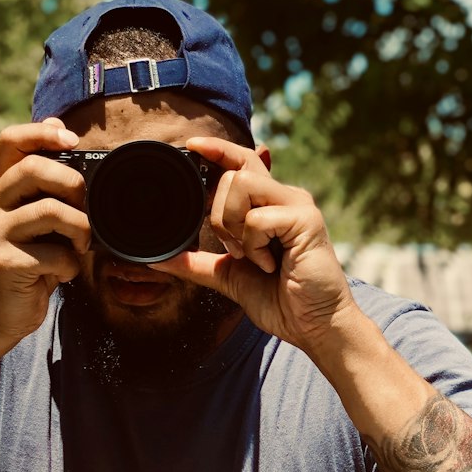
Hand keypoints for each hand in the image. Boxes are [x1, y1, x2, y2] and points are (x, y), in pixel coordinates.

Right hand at [0, 118, 89, 345]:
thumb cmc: (25, 261)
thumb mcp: (30, 217)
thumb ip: (41, 182)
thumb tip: (60, 131)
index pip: (10, 140)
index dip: (42, 133)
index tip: (72, 141)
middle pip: (34, 169)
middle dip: (73, 184)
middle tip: (85, 207)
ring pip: (50, 211)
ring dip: (79, 229)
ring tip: (80, 245)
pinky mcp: (5, 263)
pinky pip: (54, 254)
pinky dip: (70, 266)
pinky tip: (63, 273)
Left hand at [151, 137, 358, 363]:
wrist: (313, 326)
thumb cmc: (280, 301)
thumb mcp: (229, 277)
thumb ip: (197, 265)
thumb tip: (158, 261)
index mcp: (270, 205)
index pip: (242, 161)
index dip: (218, 150)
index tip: (192, 146)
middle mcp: (285, 197)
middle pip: (233, 174)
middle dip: (220, 217)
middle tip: (239, 251)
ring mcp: (298, 205)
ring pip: (242, 185)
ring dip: (235, 226)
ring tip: (255, 257)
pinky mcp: (305, 219)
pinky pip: (257, 218)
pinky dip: (255, 247)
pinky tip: (272, 265)